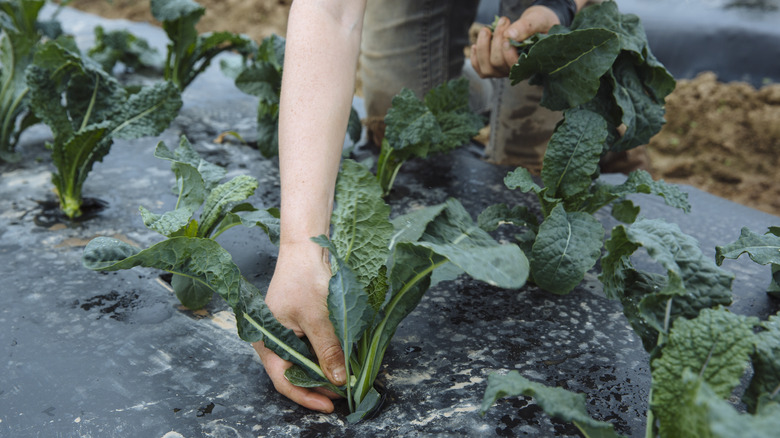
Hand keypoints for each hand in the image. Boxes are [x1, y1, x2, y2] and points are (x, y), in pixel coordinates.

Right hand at [252, 240, 344, 412]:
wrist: (305, 247)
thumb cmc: (305, 277)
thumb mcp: (319, 317)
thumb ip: (328, 350)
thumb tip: (339, 380)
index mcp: (266, 343)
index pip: (284, 382)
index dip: (307, 397)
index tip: (331, 405)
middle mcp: (271, 342)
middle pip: (294, 375)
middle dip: (319, 386)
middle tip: (344, 393)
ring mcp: (284, 335)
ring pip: (305, 363)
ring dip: (324, 371)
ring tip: (346, 376)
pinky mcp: (297, 327)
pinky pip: (310, 349)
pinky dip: (326, 355)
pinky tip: (342, 358)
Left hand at [470, 6, 561, 77]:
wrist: (534, 26)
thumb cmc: (539, 24)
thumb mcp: (538, 21)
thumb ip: (526, 27)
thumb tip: (510, 35)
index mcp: (530, 64)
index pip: (515, 67)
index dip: (508, 54)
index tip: (507, 35)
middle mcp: (515, 72)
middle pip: (498, 63)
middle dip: (496, 40)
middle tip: (504, 21)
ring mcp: (502, 71)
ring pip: (486, 68)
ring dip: (482, 47)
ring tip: (486, 30)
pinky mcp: (492, 68)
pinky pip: (479, 69)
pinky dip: (475, 57)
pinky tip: (476, 44)